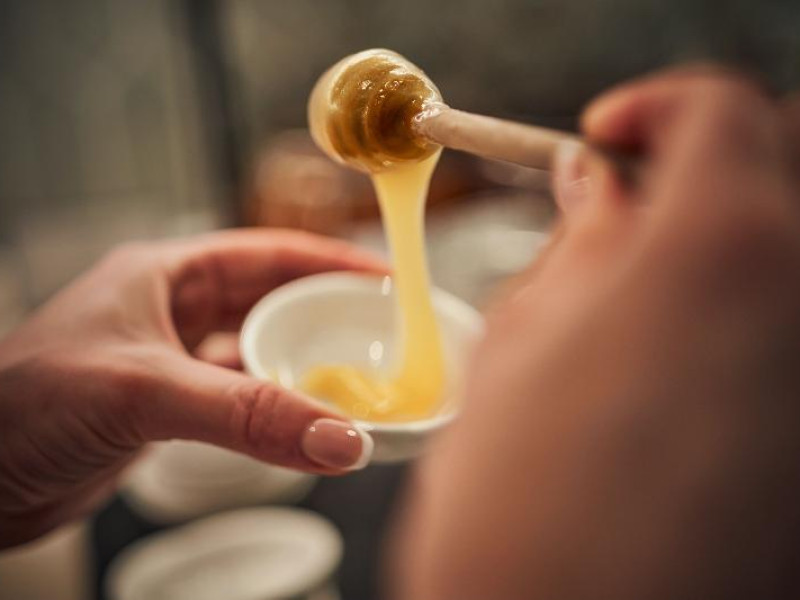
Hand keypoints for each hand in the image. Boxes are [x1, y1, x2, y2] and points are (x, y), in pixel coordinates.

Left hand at [0, 229, 384, 548]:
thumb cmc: (19, 405)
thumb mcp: (144, 393)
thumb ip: (247, 416)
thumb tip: (339, 436)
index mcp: (165, 274)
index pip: (267, 253)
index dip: (329, 260)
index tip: (385, 276)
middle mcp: (170, 311)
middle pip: (270, 302)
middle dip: (327, 315)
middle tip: (384, 334)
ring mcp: (169, 360)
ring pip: (257, 354)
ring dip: (303, 368)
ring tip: (356, 381)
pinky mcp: (164, 408)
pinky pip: (238, 399)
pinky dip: (273, 409)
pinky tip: (301, 422)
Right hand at [395, 67, 799, 598]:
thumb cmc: (516, 521)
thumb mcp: (518, 349)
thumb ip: (573, 247)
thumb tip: (596, 188)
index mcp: (718, 252)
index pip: (719, 109)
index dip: (653, 108)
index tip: (604, 141)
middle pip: (782, 168)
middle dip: (703, 167)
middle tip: (627, 212)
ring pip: (788, 256)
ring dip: (721, 248)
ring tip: (638, 305)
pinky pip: (789, 338)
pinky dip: (744, 322)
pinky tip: (677, 372)